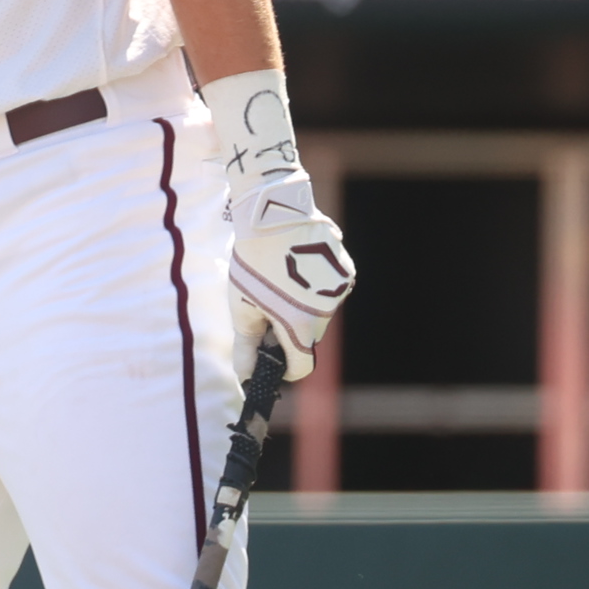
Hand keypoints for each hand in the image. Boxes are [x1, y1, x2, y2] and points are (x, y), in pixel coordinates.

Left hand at [227, 171, 352, 380]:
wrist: (273, 212)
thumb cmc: (252, 261)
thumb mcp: (241, 305)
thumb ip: (246, 345)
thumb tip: (246, 376)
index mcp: (300, 326)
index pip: (301, 366)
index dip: (285, 367)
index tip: (271, 355)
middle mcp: (328, 312)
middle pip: (309, 336)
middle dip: (291, 330)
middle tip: (268, 304)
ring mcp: (340, 289)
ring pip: (321, 311)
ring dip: (304, 305)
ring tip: (282, 277)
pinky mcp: (347, 269)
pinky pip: (330, 288)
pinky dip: (316, 285)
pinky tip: (298, 264)